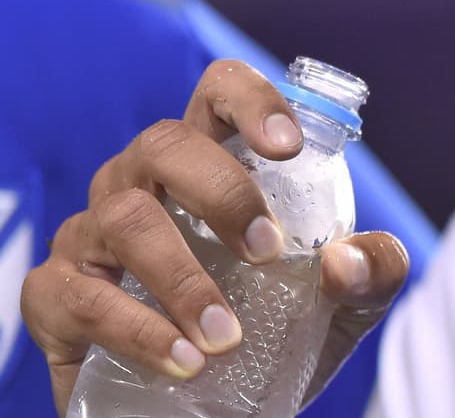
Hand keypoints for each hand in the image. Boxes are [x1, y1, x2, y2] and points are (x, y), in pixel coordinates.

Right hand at [19, 60, 409, 415]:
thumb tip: (345, 261)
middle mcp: (144, 182)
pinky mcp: (56, 295)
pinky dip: (137, 331)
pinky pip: (82, 298)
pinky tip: (183, 361)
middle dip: (221, 192)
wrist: (225, 405)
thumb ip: (372, 270)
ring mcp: (93, 234)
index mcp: (212, 161)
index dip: (251, 101)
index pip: (218, 92)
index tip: (288, 147)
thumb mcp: (349, 301)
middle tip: (266, 253)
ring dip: (181, 279)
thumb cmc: (282, 326)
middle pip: (166, 143)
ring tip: (226, 336)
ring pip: (124, 219)